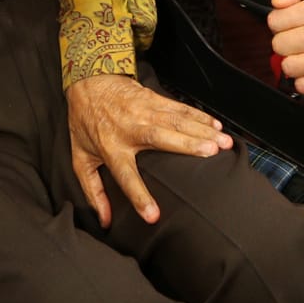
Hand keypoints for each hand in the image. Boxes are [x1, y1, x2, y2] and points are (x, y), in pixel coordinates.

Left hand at [66, 73, 232, 226]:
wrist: (86, 82)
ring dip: (202, 131)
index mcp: (111, 148)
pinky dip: (199, 116)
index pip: (126, 177)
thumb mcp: (80, 158)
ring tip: (223, 142)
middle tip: (211, 153)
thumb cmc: (84, 123)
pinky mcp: (152, 99)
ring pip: (176, 121)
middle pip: (161, 138)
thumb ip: (92, 191)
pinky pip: (179, 108)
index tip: (154, 216)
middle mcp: (130, 129)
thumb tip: (104, 220)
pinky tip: (216, 125)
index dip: (139, 196)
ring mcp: (143, 112)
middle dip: (187, 145)